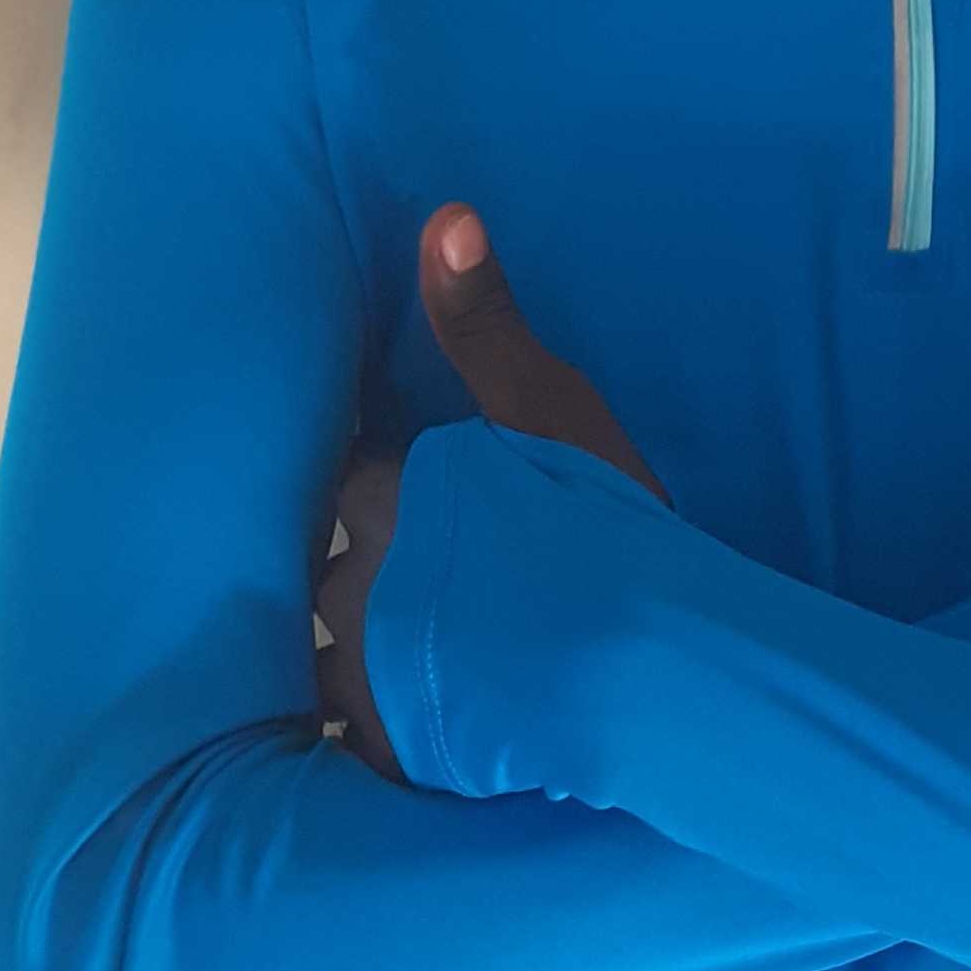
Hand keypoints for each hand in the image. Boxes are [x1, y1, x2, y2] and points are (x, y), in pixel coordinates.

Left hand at [311, 204, 668, 780]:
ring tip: (374, 670)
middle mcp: (357, 582)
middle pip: (329, 568)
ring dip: (352, 661)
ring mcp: (367, 675)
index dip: (368, 479)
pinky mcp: (392, 753)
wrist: (642, 663)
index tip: (378, 486)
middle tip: (380, 582)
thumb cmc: (603, 527)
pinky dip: (369, 743)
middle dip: (354, 573)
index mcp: (389, 494)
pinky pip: (353, 746)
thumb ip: (485, 326)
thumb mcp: (550, 411)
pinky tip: (380, 750)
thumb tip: (445, 218)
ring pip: (331, 661)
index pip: (348, 474)